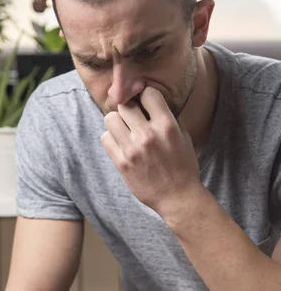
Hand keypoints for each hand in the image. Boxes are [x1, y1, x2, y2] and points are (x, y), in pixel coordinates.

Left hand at [101, 87, 202, 219]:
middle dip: (129, 108)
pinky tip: (121, 144)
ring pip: (110, 118)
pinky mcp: (121, 163)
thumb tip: (152, 99)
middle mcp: (148, 135)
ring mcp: (132, 149)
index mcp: (167, 126)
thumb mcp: (184, 137)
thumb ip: (169, 117)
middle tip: (133, 117)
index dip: (146, 95)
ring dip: (117, 122)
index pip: (148, 93)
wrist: (177, 197)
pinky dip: (111, 138)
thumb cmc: (183, 166)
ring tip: (125, 130)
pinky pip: (105, 138)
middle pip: (125, 104)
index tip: (146, 102)